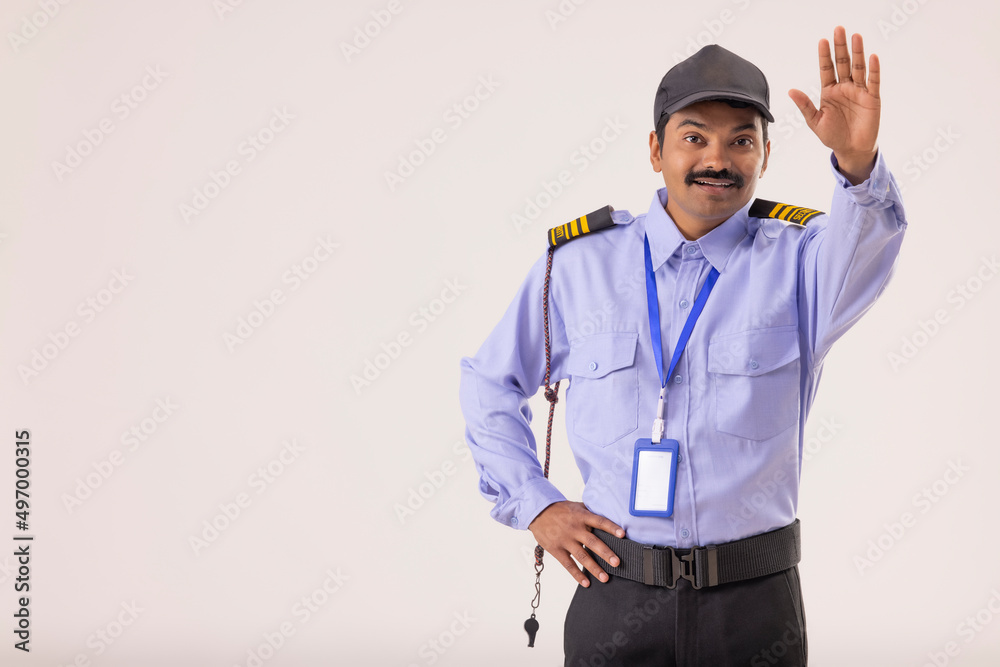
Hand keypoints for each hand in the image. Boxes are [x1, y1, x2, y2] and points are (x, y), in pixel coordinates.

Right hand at [528, 501, 624, 586]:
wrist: (538, 512)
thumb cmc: (560, 510)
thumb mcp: (576, 506)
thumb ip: (590, 512)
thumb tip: (609, 514)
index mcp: (581, 516)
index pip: (599, 521)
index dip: (611, 528)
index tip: (622, 535)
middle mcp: (574, 528)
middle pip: (592, 542)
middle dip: (605, 553)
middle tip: (617, 563)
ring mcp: (565, 540)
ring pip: (582, 556)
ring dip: (594, 568)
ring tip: (605, 578)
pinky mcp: (556, 549)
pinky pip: (568, 564)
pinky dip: (577, 574)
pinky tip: (586, 583)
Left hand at [789, 26, 879, 183]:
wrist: (851, 150)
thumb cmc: (833, 136)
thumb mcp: (815, 122)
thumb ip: (805, 106)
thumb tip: (790, 90)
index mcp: (829, 91)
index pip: (826, 69)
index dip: (824, 55)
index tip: (822, 40)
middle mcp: (844, 87)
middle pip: (842, 63)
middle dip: (840, 47)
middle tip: (839, 29)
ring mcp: (859, 91)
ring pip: (858, 68)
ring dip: (857, 52)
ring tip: (856, 36)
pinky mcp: (872, 98)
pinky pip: (873, 81)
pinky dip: (873, 70)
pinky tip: (871, 57)